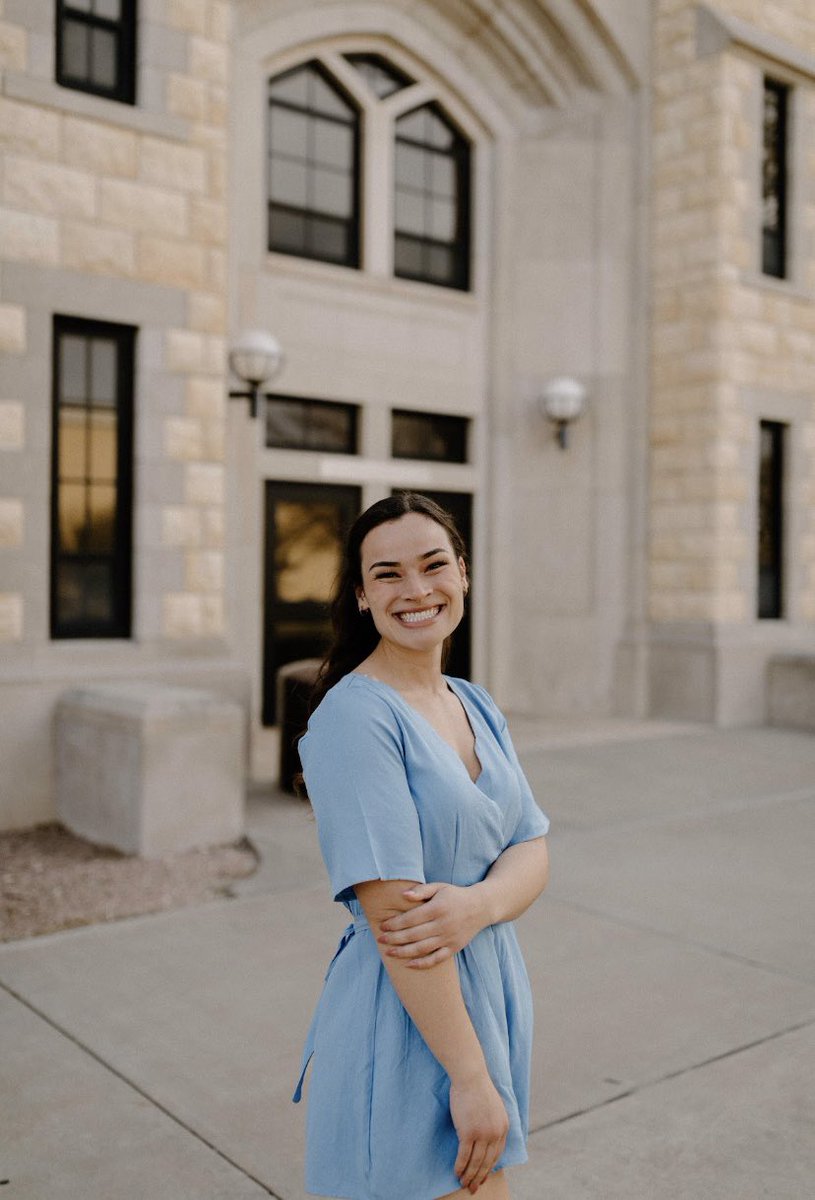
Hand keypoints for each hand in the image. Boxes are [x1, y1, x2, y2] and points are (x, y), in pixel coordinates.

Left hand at [377, 882, 487, 967]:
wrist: (481, 907)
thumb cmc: (455, 895)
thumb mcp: (440, 887)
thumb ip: (421, 891)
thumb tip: (403, 894)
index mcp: (437, 908)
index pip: (411, 918)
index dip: (395, 923)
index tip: (382, 926)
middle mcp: (442, 924)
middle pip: (413, 935)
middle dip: (394, 938)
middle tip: (380, 940)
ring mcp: (448, 938)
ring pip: (422, 949)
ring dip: (403, 952)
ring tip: (389, 953)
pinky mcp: (454, 948)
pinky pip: (436, 959)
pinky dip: (422, 964)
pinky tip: (408, 964)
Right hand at [449, 1073, 508, 1192]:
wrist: (470, 1076)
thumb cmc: (478, 1088)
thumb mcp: (493, 1107)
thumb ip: (493, 1122)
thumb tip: (487, 1135)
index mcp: (503, 1127)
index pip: (497, 1154)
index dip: (489, 1167)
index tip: (482, 1176)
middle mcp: (495, 1133)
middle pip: (487, 1162)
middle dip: (479, 1177)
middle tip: (473, 1188)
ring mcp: (483, 1134)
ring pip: (476, 1162)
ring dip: (469, 1175)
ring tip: (463, 1183)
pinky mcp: (468, 1132)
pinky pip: (464, 1155)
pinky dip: (460, 1166)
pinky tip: (456, 1172)